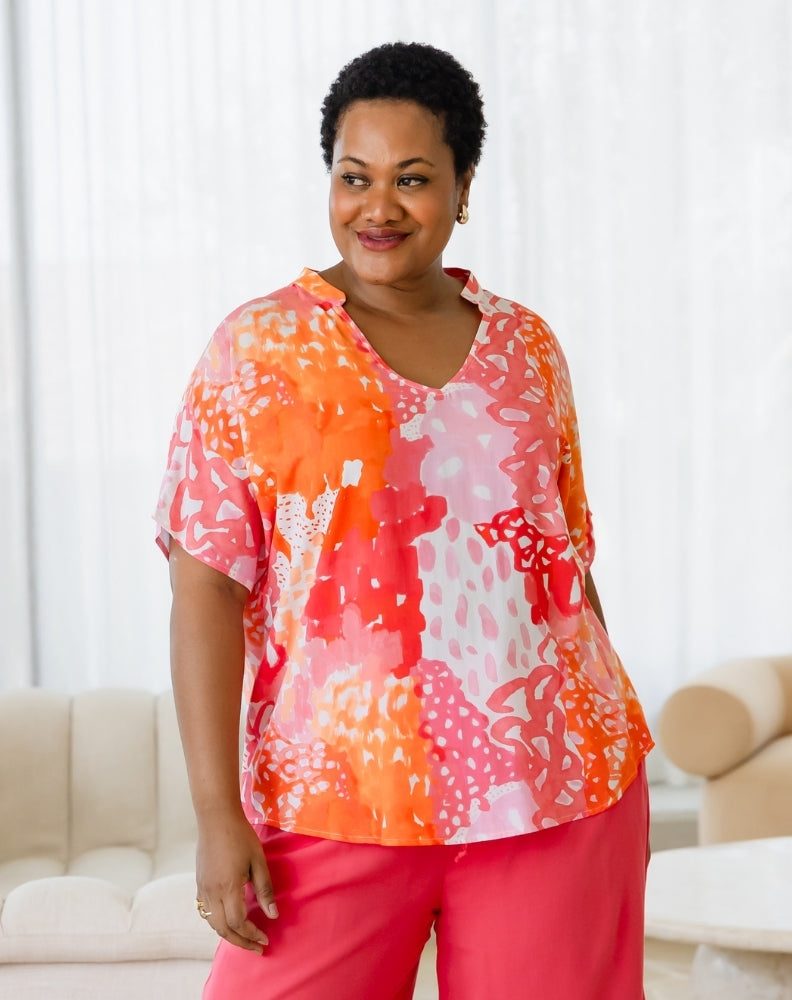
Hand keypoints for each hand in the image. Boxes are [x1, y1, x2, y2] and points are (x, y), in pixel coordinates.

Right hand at [195, 808, 277, 952]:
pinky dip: (217, 922)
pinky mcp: (199, 884)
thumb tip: (273, 915)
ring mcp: (202, 889)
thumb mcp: (258, 861)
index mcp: (228, 887)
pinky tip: (228, 921)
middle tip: (257, 947)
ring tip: (244, 938)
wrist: (216, 818)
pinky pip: (205, 912)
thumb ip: (265, 890)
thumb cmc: (241, 836)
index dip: (252, 934)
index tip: (265, 939)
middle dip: (240, 942)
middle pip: (223, 930)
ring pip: (212, 923)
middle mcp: (212, 892)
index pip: (238, 923)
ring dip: (228, 935)